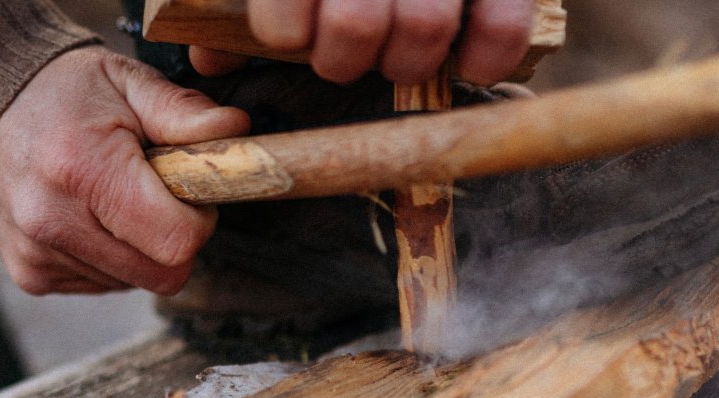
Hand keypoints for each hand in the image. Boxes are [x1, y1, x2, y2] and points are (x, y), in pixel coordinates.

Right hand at [0, 46, 249, 294]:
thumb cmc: (64, 94)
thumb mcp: (127, 82)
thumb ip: (184, 113)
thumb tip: (236, 131)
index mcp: (83, 169)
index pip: (177, 241)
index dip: (198, 219)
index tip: (185, 188)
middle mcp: (53, 221)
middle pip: (162, 274)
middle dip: (175, 238)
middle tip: (156, 195)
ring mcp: (39, 255)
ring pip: (136, 282)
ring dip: (140, 247)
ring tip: (113, 197)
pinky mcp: (32, 275)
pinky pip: (104, 284)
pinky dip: (111, 257)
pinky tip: (90, 216)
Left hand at [191, 0, 532, 85]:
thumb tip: (214, 60)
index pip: (285, 12)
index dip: (285, 28)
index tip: (291, 32)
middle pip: (355, 25)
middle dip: (344, 56)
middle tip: (345, 52)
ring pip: (424, 27)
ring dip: (406, 61)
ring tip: (398, 54)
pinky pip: (504, 22)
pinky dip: (487, 55)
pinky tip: (467, 63)